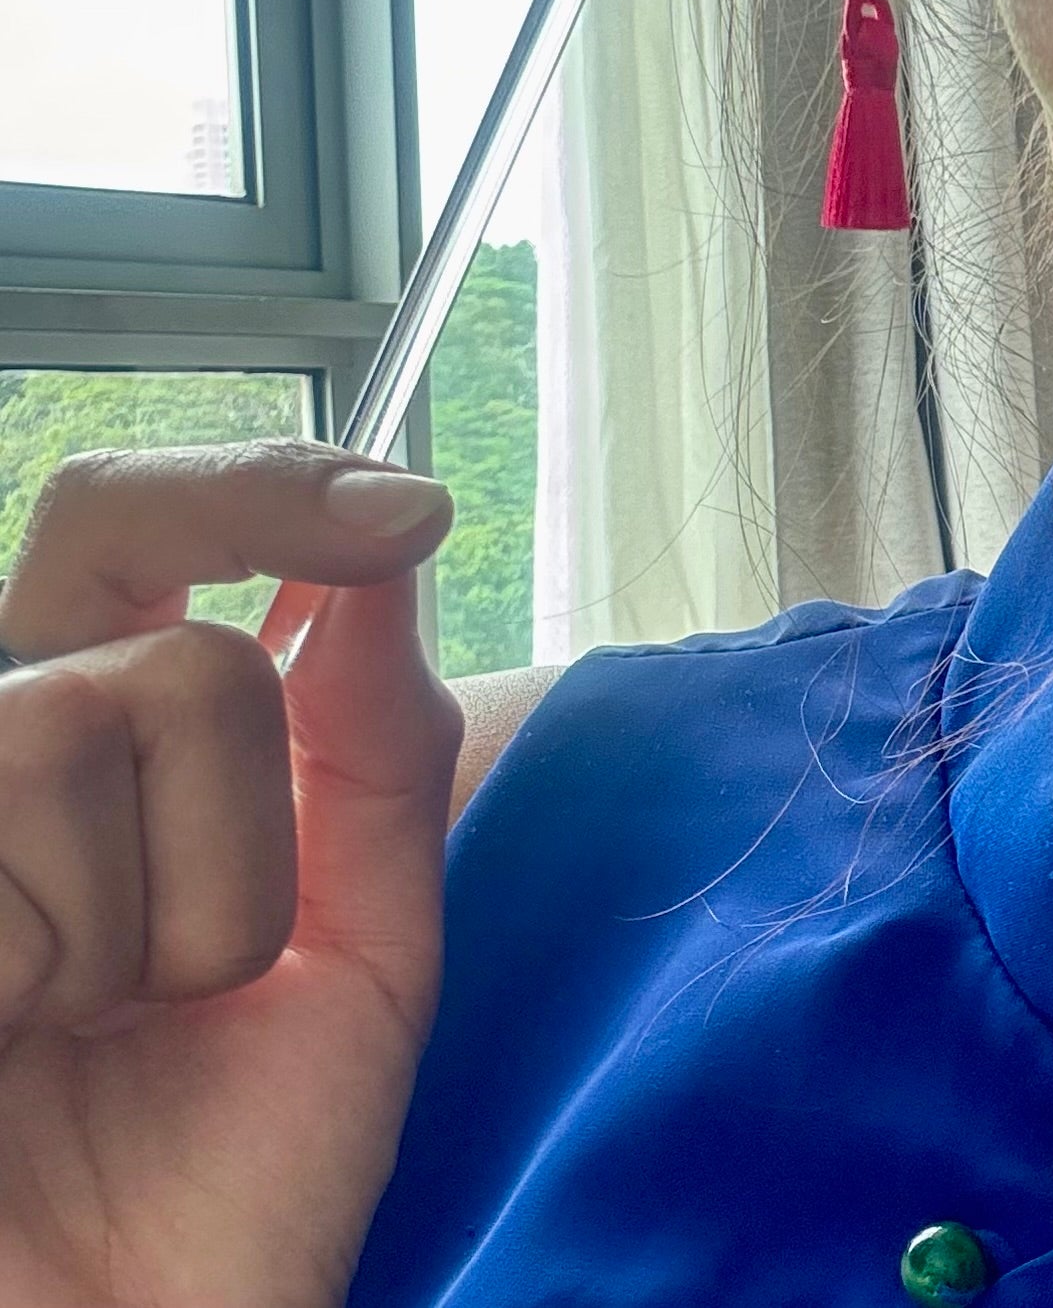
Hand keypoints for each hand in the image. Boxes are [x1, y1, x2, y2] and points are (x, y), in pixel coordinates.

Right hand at [0, 441, 461, 1307]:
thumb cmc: (225, 1173)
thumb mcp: (360, 943)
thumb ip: (376, 755)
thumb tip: (377, 576)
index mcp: (101, 739)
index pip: (140, 530)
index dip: (270, 486)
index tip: (409, 510)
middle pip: (109, 538)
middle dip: (234, 645)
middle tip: (269, 809)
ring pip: (116, 695)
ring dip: (192, 889)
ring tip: (124, 1014)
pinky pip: (26, 809)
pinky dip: (90, 954)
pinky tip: (32, 1037)